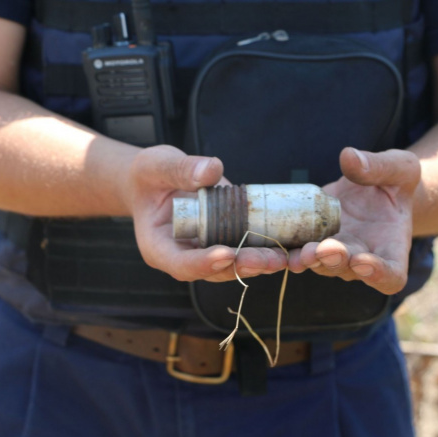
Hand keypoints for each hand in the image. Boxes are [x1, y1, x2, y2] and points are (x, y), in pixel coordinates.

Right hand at [124, 145, 286, 281]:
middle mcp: (184, 256)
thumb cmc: (151, 175)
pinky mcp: (224, 241)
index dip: (203, 263)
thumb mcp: (158, 165)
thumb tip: (212, 170)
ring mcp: (206, 252)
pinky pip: (244, 251)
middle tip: (267, 261)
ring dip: (258, 264)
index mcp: (159, 246)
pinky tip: (286, 248)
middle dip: (241, 266)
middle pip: (213, 271)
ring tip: (282, 258)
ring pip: (233, 267)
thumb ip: (182, 169)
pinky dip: (264, 251)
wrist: (158, 181)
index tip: (226, 254)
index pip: (181, 264)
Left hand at [289, 147, 420, 294]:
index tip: (364, 261)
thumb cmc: (395, 182)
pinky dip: (288, 251)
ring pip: (322, 264)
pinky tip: (278, 246)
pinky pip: (299, 251)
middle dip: (336, 259)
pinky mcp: (312, 244)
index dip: (379, 275)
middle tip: (324, 250)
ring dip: (310, 259)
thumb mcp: (400, 168)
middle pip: (350, 270)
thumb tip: (349, 157)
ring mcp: (335, 255)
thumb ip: (380, 166)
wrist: (372, 188)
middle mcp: (363, 259)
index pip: (391, 275)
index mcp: (392, 248)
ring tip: (300, 252)